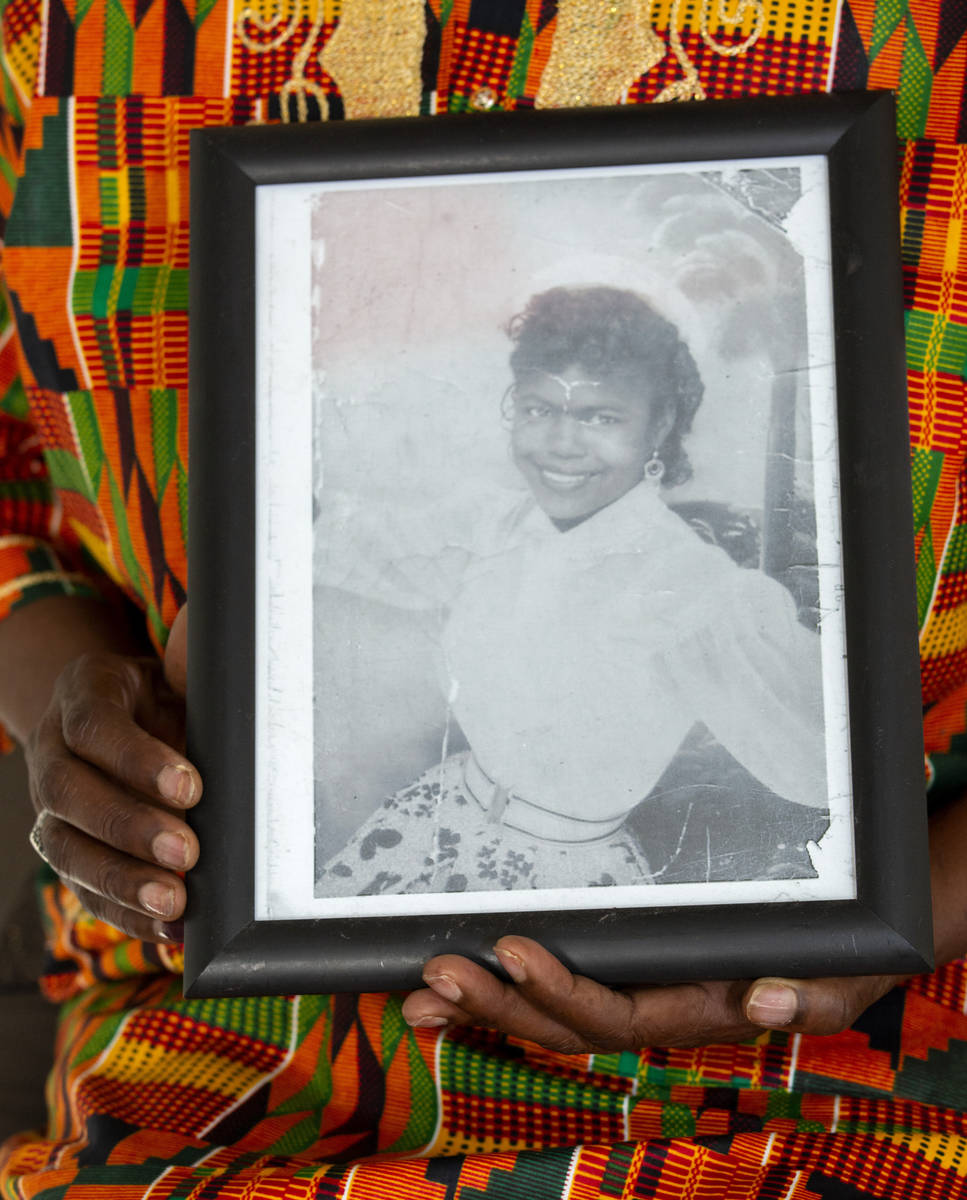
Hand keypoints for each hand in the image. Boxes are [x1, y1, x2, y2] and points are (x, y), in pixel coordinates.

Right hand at [25, 607, 200, 942]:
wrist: (129, 707)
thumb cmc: (166, 695)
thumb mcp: (179, 677)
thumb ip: (200, 691)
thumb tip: (248, 715)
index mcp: (83, 694)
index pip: (93, 727)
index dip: (136, 761)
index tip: (191, 788)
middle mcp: (53, 750)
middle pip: (69, 793)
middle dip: (129, 828)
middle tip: (186, 850)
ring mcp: (50, 804)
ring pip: (66, 848)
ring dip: (121, 881)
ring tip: (173, 902)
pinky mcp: (65, 849)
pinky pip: (84, 889)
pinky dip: (126, 914)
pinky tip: (169, 929)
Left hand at [401, 936, 900, 1049]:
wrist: (842, 943)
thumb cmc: (837, 954)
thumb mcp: (841, 976)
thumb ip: (811, 997)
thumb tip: (763, 1001)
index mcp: (695, 1011)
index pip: (615, 1015)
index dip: (561, 991)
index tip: (513, 949)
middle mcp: (655, 1011)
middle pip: (563, 1024)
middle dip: (497, 1003)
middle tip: (438, 975)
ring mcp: (635, 997)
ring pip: (549, 1016)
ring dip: (485, 1005)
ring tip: (422, 993)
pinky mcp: (625, 974)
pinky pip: (557, 992)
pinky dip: (504, 991)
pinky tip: (451, 993)